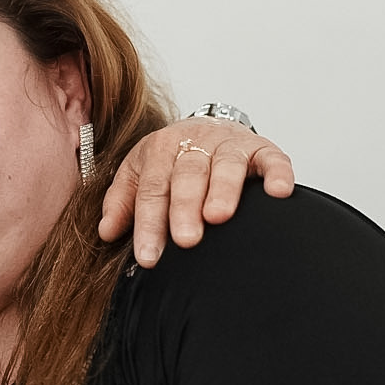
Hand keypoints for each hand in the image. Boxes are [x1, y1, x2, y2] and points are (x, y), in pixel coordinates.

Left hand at [97, 117, 295, 263]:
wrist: (205, 127)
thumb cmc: (170, 161)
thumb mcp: (139, 174)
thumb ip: (122, 201)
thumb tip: (106, 231)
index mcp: (160, 150)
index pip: (153, 190)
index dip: (149, 224)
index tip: (148, 257)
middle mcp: (195, 143)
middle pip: (188, 176)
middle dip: (185, 208)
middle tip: (185, 239)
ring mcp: (230, 144)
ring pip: (226, 165)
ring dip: (223, 190)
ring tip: (218, 217)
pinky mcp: (262, 148)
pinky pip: (272, 158)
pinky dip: (277, 173)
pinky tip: (278, 192)